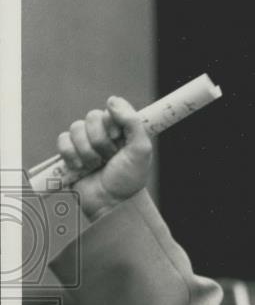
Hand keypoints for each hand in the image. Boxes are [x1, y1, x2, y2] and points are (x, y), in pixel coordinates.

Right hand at [57, 96, 151, 219]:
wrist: (110, 203)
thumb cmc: (128, 180)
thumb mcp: (141, 150)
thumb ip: (133, 122)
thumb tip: (112, 100)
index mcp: (123, 131)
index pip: (112, 108)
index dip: (112, 121)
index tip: (118, 136)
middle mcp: (105, 134)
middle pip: (92, 116)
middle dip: (100, 140)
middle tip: (109, 157)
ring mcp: (86, 143)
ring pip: (76, 127)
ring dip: (87, 150)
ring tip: (96, 166)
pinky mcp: (71, 153)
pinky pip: (62, 139)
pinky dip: (71, 154)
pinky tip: (81, 167)